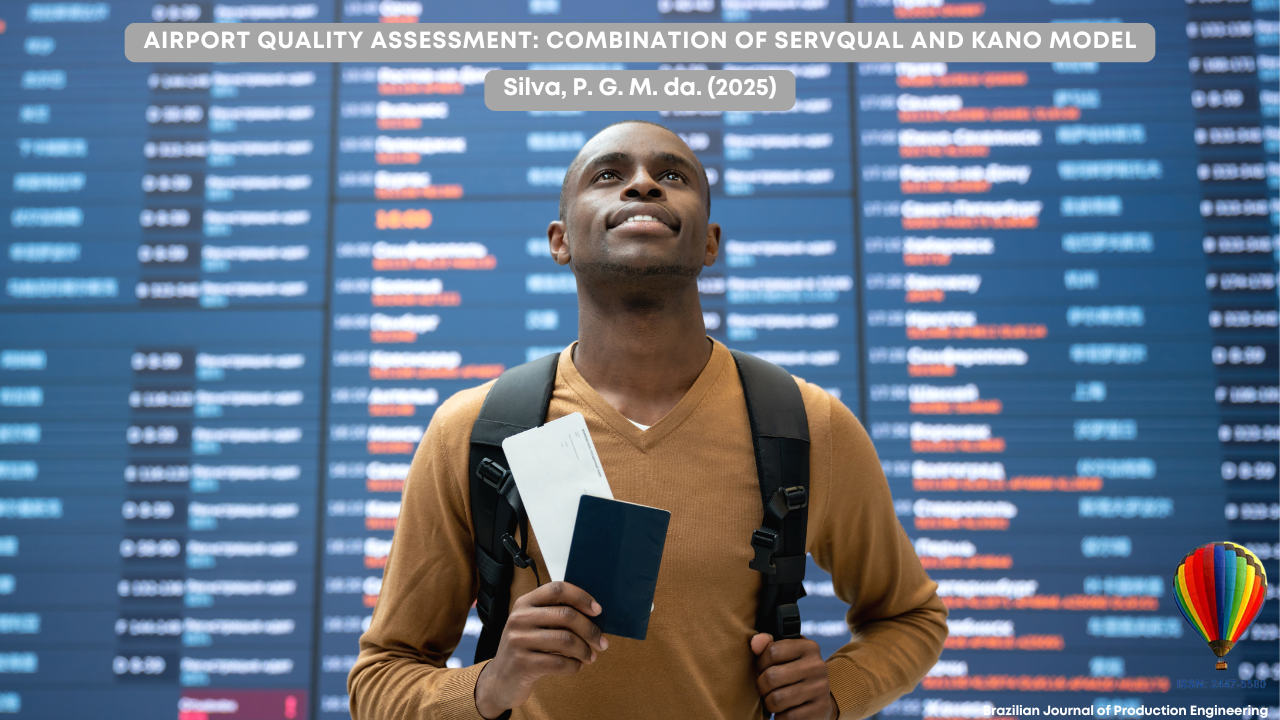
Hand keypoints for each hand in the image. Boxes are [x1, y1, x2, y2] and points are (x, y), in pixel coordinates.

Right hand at [474, 581, 607, 718]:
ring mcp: (518, 641)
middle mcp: (519, 618)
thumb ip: (555, 616)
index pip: (557, 589)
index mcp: (524, 603)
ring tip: (590, 657)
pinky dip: (574, 666)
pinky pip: (559, 663)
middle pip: (566, 615)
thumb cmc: (525, 649)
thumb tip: (594, 615)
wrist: (500, 680)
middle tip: (602, 643)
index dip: (581, 597)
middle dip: (591, 630)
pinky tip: (576, 666)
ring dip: (585, 650)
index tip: (597, 611)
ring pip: (566, 640)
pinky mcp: (522, 664)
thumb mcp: (532, 625)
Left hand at [750, 633, 837, 719]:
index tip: (763, 669)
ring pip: (776, 699)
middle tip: (766, 688)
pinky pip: (787, 717)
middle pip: (771, 677)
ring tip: (774, 700)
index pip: (772, 651)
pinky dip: (780, 717)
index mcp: (808, 647)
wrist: (820, 699)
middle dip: (761, 686)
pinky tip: (785, 711)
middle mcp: (817, 666)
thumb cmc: (795, 673)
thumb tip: (755, 642)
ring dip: (769, 703)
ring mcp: (820, 688)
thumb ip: (767, 645)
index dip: (760, 663)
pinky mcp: (820, 709)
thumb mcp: (785, 655)